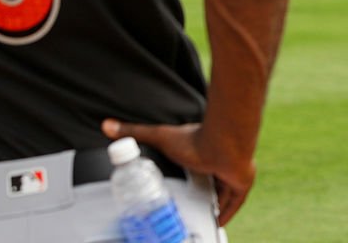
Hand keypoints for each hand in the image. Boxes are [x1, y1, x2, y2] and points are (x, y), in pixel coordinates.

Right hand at [102, 118, 254, 226]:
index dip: (188, 177)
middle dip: (201, 193)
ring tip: (200, 217)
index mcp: (201, 152)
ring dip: (214, 204)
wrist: (223, 145)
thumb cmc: (194, 139)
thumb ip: (134, 132)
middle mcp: (217, 163)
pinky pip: (234, 203)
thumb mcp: (160, 136)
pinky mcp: (240, 184)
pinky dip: (226, 213)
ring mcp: (230, 173)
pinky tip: (218, 222)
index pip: (194, 167)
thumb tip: (106, 125)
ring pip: (223, 193)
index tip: (180, 187)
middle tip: (187, 206)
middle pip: (209, 181)